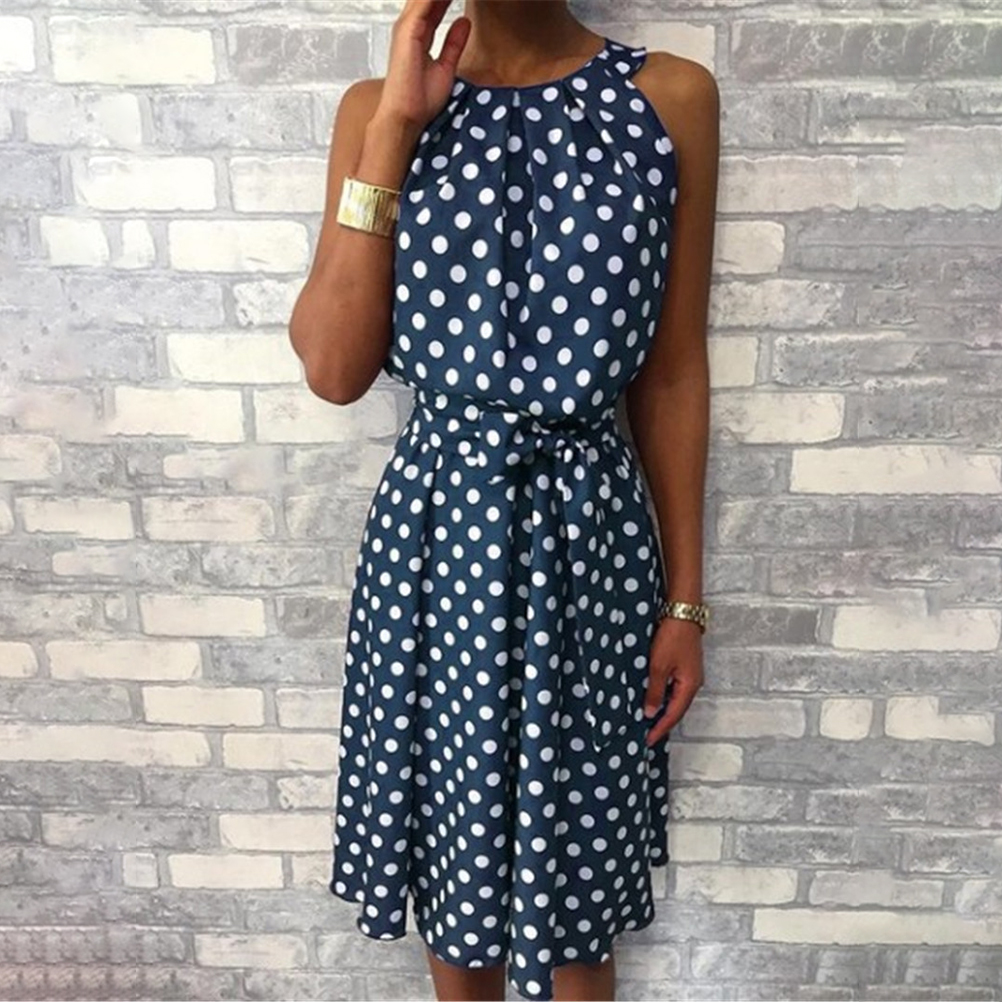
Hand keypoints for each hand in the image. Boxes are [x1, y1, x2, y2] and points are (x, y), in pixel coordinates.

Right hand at [378, 0, 471, 128]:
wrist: (406, 116)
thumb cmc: (420, 100)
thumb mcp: (446, 67)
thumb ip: (454, 43)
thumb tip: (464, 22)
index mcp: (418, 34)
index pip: (436, 3)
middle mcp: (410, 26)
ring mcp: (407, 26)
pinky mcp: (408, 30)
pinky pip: (425, 2)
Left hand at [642, 615, 703, 746]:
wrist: (682, 611)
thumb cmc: (673, 637)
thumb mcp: (658, 666)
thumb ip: (654, 690)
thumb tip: (650, 713)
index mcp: (689, 686)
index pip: (674, 715)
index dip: (660, 728)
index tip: (648, 740)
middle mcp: (693, 682)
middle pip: (677, 708)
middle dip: (662, 721)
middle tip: (646, 733)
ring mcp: (690, 673)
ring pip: (675, 697)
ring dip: (662, 708)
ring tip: (647, 718)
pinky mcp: (684, 664)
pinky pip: (674, 686)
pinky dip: (663, 694)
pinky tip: (653, 695)